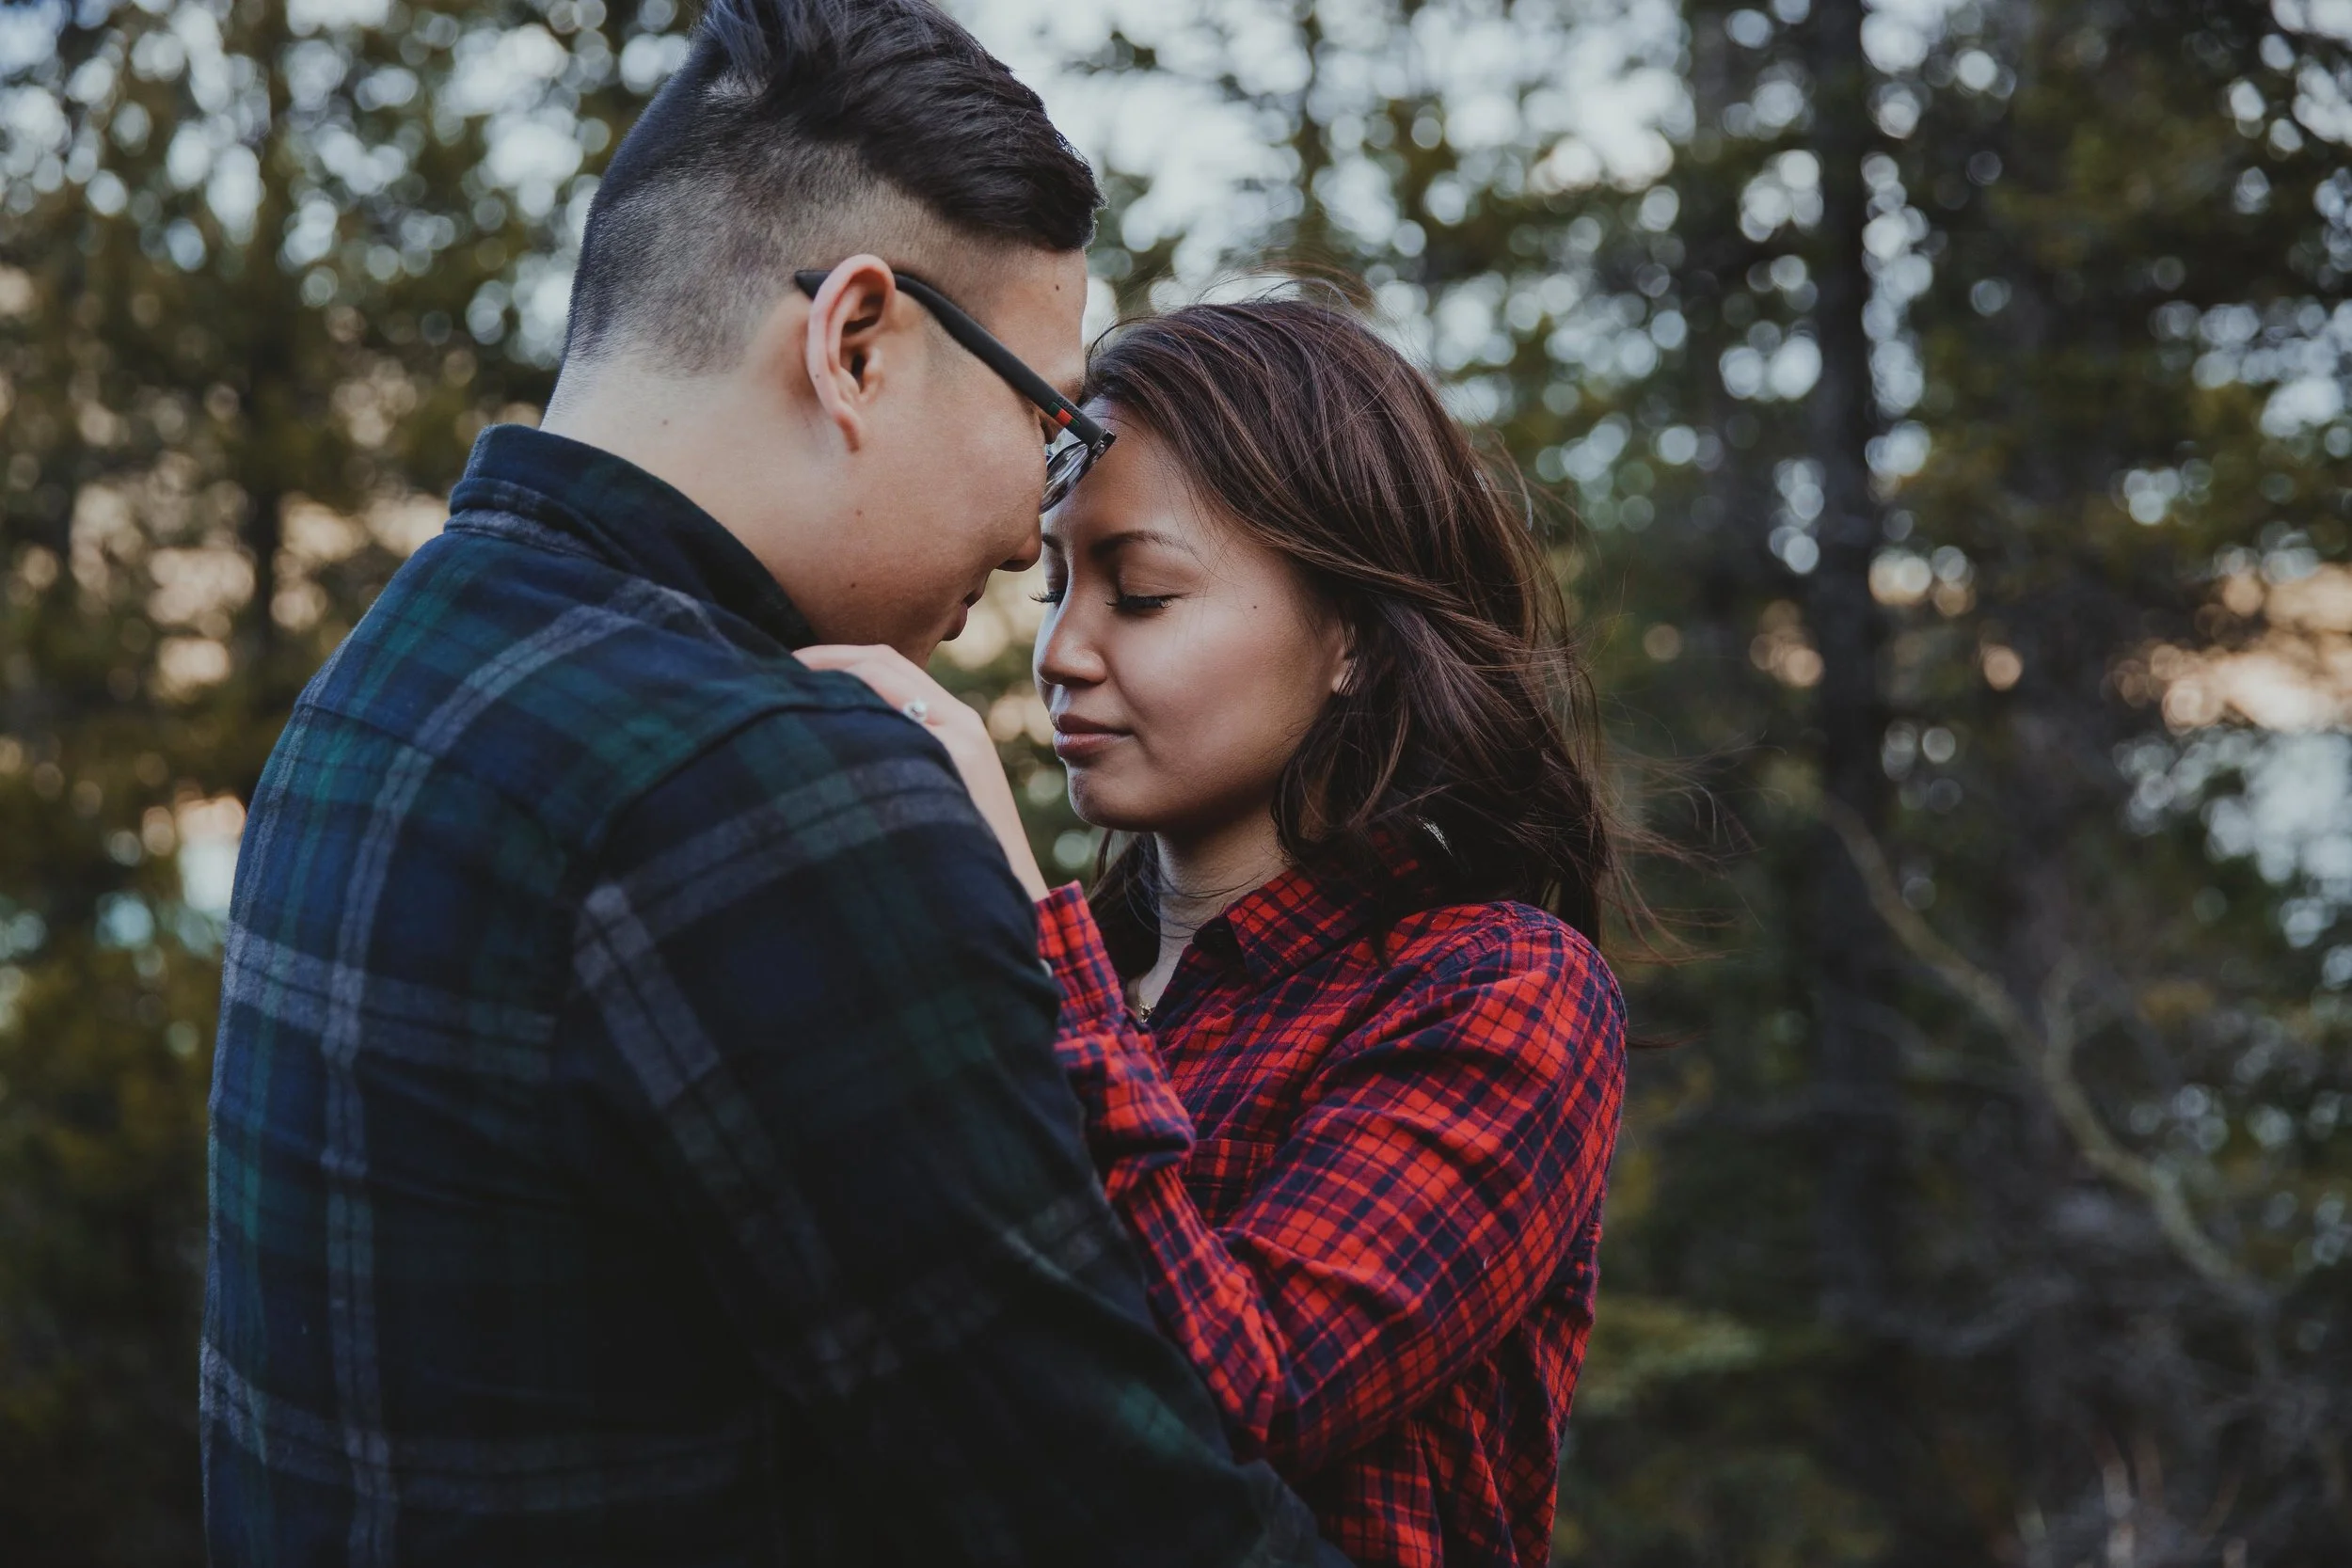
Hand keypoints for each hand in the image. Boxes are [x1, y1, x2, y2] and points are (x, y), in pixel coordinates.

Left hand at [797, 644, 1052, 902]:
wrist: (1011, 902)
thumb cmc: (961, 861)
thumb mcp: (932, 797)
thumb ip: (898, 762)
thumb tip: (831, 751)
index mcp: (956, 725)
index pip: (887, 665)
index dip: (831, 659)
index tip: (782, 669)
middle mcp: (959, 721)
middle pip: (880, 660)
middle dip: (819, 658)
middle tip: (766, 669)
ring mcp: (959, 737)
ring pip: (880, 679)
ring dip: (825, 677)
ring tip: (777, 690)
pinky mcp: (955, 760)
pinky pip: (890, 716)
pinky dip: (845, 707)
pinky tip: (807, 726)